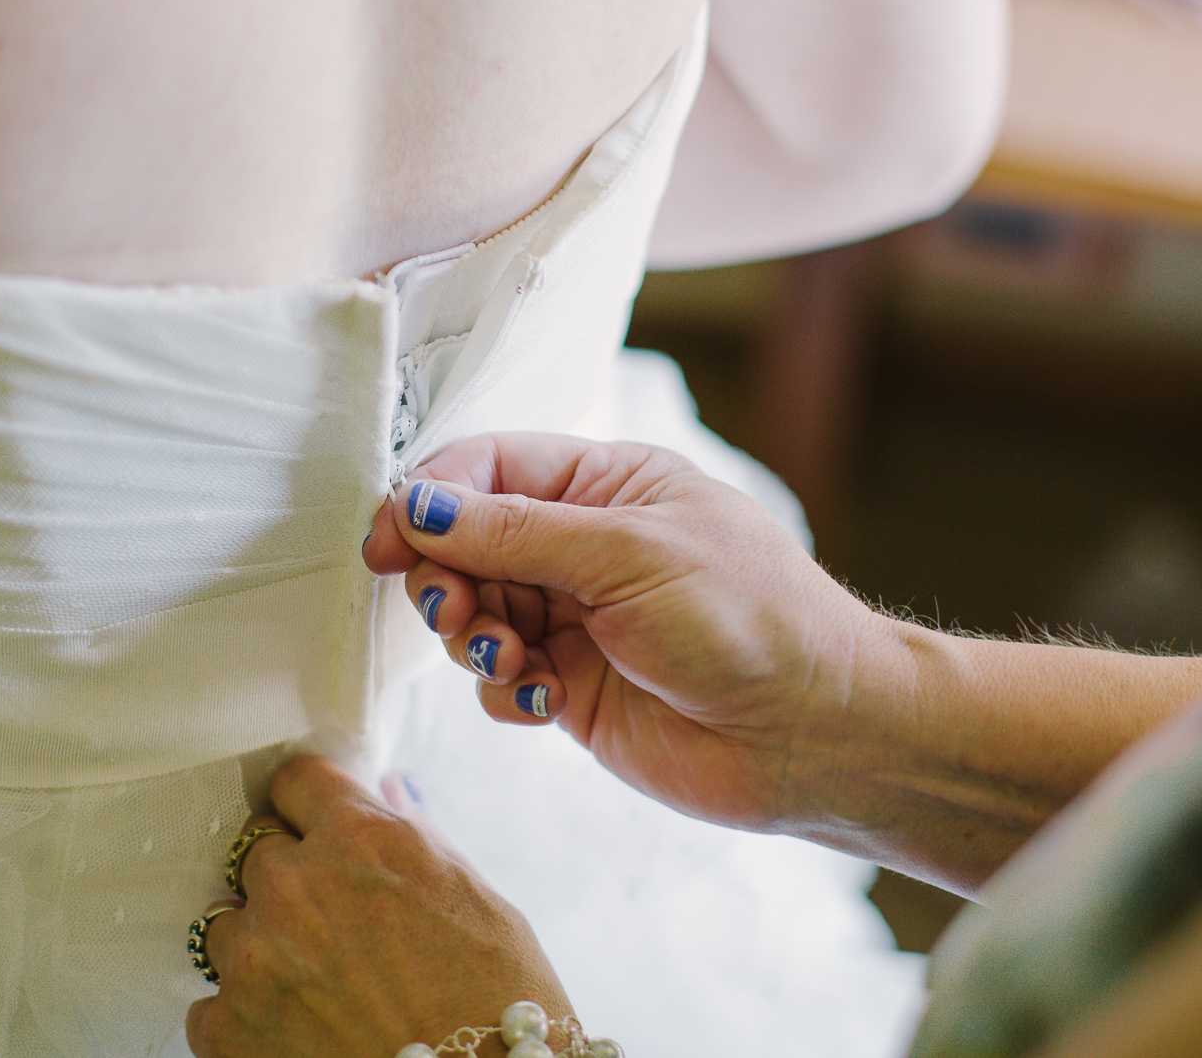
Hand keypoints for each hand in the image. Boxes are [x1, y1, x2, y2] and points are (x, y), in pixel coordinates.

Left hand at [186, 756, 569, 1057]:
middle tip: (328, 918)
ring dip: (258, 943)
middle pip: (256, 850)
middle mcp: (297, 887)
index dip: (307, 805)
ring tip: (312, 981)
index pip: (294, 781)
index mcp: (360, 839)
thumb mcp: (476, 899)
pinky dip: (242, 1015)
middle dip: (288, 875)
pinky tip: (294, 1026)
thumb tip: (389, 795)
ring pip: (224, 923)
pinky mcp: (229, 1028)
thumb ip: (417, 837)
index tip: (312, 823)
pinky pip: (208, 1003)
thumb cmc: (496, 1005)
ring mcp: (255, 959)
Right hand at [362, 433, 888, 838]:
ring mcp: (578, 617)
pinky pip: (501, 678)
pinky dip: (505, 689)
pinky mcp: (574, 686)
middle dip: (446, 576)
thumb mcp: (627, 554)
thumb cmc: (750, 619)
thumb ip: (514, 532)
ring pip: (475, 612)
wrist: (814, 734)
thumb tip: (416, 504)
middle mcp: (586, 545)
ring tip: (512, 661)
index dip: (429, 498)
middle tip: (452, 612)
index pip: (488, 467)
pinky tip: (544, 700)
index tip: (387, 541)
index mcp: (607, 484)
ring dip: (473, 637)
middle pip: (467, 541)